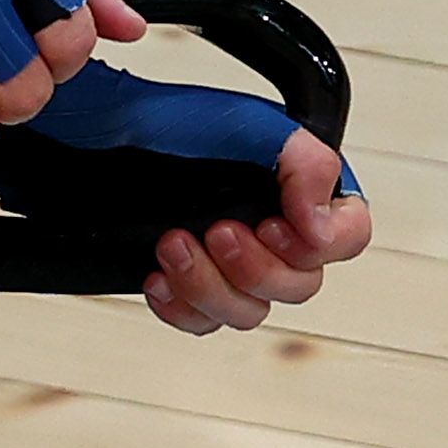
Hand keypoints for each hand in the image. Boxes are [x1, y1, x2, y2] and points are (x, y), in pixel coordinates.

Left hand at [145, 131, 367, 335]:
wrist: (99, 137)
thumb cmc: (170, 124)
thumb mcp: (248, 125)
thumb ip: (306, 166)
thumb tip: (321, 224)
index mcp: (301, 192)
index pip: (348, 236)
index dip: (320, 244)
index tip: (272, 225)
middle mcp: (273, 231)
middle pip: (300, 286)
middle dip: (254, 266)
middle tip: (217, 231)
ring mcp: (231, 263)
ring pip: (250, 312)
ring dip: (209, 286)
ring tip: (172, 244)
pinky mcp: (190, 285)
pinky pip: (203, 323)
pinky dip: (180, 307)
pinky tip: (157, 278)